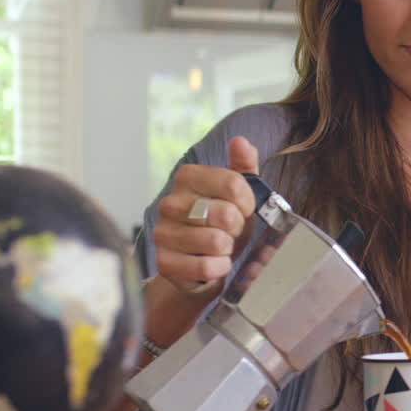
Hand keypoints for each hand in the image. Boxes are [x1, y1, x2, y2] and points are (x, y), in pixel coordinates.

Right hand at [152, 136, 259, 295]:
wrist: (200, 262)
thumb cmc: (221, 223)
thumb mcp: (237, 192)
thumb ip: (243, 165)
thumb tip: (240, 142)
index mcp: (188, 177)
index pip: (233, 183)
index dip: (247, 201)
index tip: (244, 208)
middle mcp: (170, 203)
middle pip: (225, 214)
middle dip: (237, 227)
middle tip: (230, 230)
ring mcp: (163, 233)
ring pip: (215, 241)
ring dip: (228, 249)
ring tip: (221, 246)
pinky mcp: (164, 263)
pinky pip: (205, 268)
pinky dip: (219, 268)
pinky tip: (215, 263)